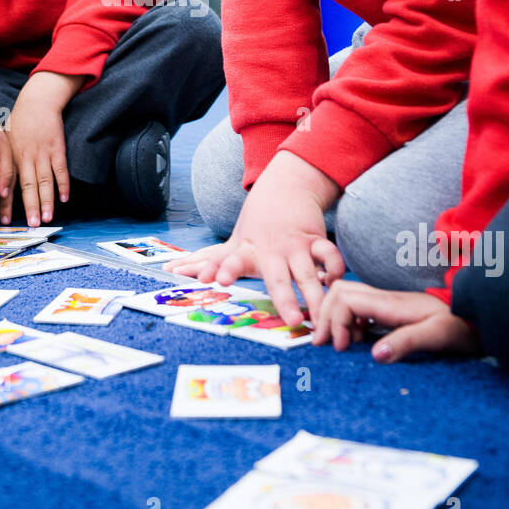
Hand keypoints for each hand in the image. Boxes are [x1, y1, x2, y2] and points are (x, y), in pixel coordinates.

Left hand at [4, 74, 72, 226]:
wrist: (37, 103)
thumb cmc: (19, 124)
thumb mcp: (4, 142)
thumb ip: (2, 163)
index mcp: (12, 158)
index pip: (9, 185)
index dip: (6, 203)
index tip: (4, 220)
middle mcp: (26, 158)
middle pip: (28, 187)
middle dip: (30, 207)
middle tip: (32, 225)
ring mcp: (43, 154)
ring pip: (45, 182)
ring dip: (47, 201)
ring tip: (47, 218)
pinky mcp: (57, 149)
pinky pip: (60, 170)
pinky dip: (63, 185)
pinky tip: (64, 199)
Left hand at [169, 152, 343, 327]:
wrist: (285, 188)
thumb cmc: (255, 224)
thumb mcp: (231, 241)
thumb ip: (205, 260)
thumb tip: (171, 270)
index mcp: (247, 251)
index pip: (231, 260)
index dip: (221, 269)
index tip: (213, 280)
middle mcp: (272, 251)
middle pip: (277, 277)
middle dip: (284, 298)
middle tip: (290, 320)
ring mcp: (295, 246)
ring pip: (308, 272)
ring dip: (315, 294)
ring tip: (320, 316)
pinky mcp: (315, 240)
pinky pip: (329, 255)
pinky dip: (334, 268)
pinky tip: (336, 284)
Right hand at [313, 280, 481, 361]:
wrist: (475, 319)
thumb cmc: (459, 327)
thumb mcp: (437, 337)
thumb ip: (407, 343)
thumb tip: (375, 355)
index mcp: (390, 303)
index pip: (345, 298)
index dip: (334, 321)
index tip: (341, 348)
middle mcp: (383, 299)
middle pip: (339, 292)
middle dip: (325, 315)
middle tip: (325, 344)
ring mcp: (385, 304)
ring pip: (345, 298)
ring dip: (334, 319)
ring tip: (339, 345)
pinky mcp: (388, 312)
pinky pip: (356, 309)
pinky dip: (346, 324)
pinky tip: (354, 342)